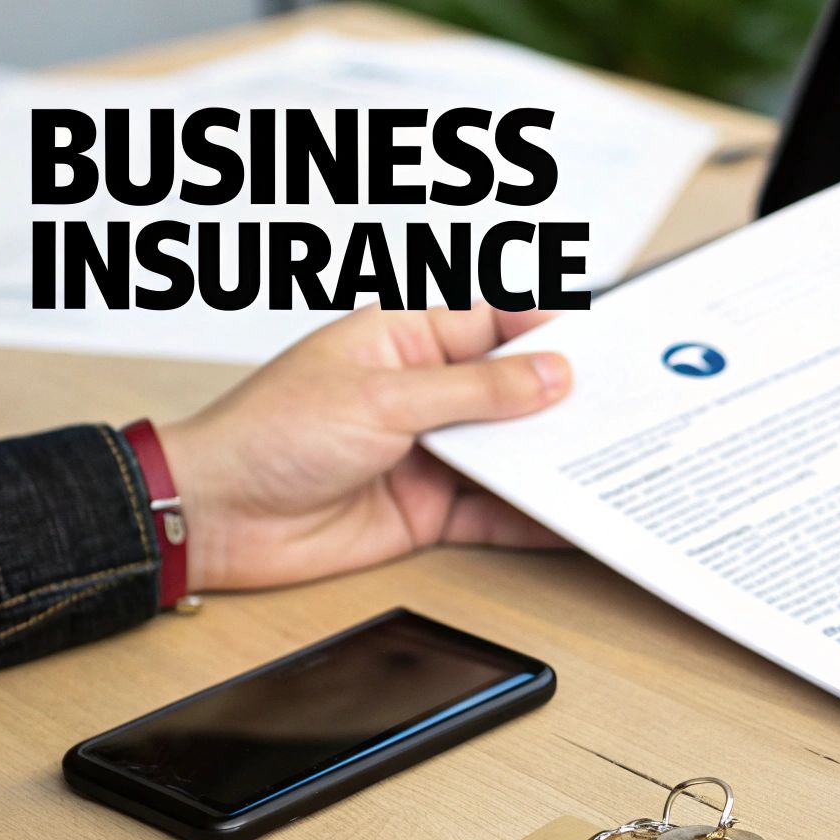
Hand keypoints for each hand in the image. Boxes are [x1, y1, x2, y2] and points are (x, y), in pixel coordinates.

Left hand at [156, 303, 572, 590]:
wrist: (215, 517)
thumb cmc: (267, 435)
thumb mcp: (382, 400)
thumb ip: (473, 392)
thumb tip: (548, 375)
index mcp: (405, 337)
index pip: (493, 321)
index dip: (546, 330)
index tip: (601, 344)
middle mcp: (423, 392)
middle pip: (513, 390)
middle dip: (564, 399)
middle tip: (624, 407)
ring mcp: (429, 451)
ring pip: (512, 452)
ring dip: (555, 459)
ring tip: (613, 461)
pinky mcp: (429, 509)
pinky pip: (496, 511)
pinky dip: (534, 517)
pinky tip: (572, 518)